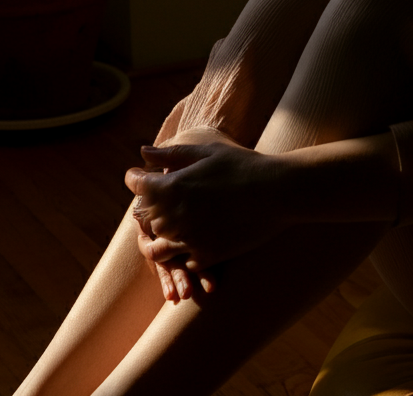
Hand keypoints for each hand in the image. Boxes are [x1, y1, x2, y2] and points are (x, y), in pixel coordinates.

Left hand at [125, 128, 290, 285]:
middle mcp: (175, 216)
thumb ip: (171, 154)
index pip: (137, 186)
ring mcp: (189, 240)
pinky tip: (194, 239)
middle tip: (160, 198)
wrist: (277, 191)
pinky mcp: (207, 257)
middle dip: (148, 207)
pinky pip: (182, 261)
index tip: (139, 176)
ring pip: (157, 246)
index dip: (135, 179)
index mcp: (173, 187)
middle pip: (145, 217)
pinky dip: (182, 253)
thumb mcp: (207, 152)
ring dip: (160, 235)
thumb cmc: (243, 165)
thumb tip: (143, 152)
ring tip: (174, 223)